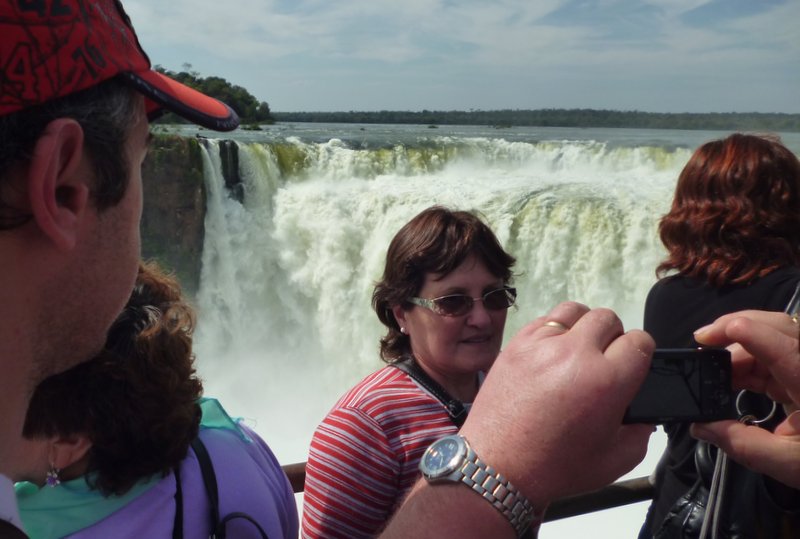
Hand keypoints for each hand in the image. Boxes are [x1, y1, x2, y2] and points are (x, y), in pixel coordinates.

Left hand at [460, 301, 654, 510]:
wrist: (498, 465)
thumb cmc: (554, 467)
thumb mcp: (615, 460)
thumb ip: (640, 432)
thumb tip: (642, 415)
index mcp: (606, 381)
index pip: (640, 342)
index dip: (640, 354)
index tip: (631, 367)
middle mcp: (575, 354)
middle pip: (609, 319)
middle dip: (613, 338)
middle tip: (604, 362)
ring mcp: (542, 344)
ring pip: (576, 311)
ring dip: (584, 327)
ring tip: (578, 351)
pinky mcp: (517, 343)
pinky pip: (545, 319)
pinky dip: (554, 331)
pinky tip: (552, 354)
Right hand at [690, 309, 799, 488]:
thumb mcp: (789, 463)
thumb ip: (742, 444)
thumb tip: (701, 426)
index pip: (782, 348)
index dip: (747, 333)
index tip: (709, 336)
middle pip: (778, 326)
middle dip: (735, 327)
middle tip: (700, 341)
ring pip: (773, 337)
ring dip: (738, 348)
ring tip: (710, 369)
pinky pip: (774, 355)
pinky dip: (748, 362)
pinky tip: (729, 377)